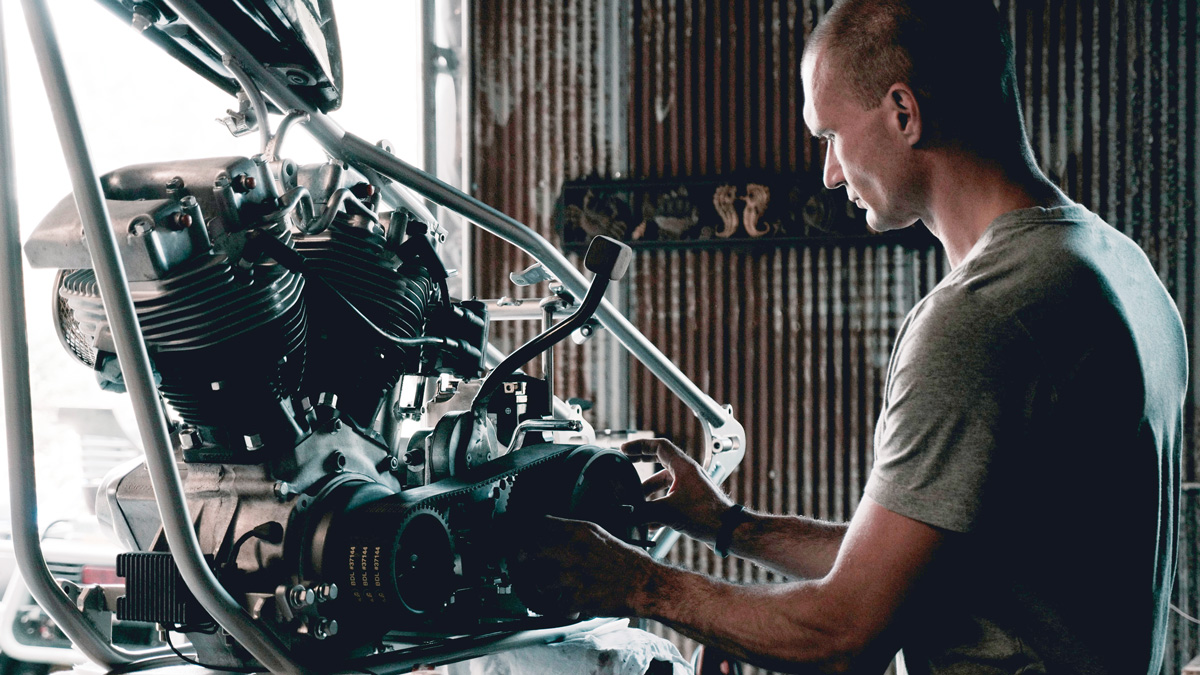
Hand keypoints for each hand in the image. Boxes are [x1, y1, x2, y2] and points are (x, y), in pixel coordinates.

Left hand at [512, 515, 653, 617]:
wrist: (647, 584)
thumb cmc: (629, 561)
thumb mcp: (603, 537)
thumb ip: (579, 535)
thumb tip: (557, 534)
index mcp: (581, 532)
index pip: (541, 523)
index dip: (528, 530)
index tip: (522, 536)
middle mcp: (573, 550)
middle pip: (530, 549)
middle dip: (521, 556)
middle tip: (520, 561)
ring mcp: (574, 575)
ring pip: (539, 581)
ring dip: (542, 587)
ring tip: (551, 588)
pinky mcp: (578, 598)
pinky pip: (557, 606)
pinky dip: (561, 608)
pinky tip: (569, 605)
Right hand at [622, 438, 733, 543]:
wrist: (728, 531)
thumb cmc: (706, 516)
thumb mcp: (668, 512)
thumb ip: (644, 512)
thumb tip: (626, 515)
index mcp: (684, 467)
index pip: (659, 446)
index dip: (640, 445)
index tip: (624, 449)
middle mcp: (688, 473)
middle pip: (660, 460)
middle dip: (641, 463)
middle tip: (625, 465)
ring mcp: (691, 486)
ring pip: (664, 482)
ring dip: (648, 491)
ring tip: (635, 502)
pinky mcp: (692, 500)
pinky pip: (670, 497)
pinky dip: (658, 505)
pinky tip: (649, 523)